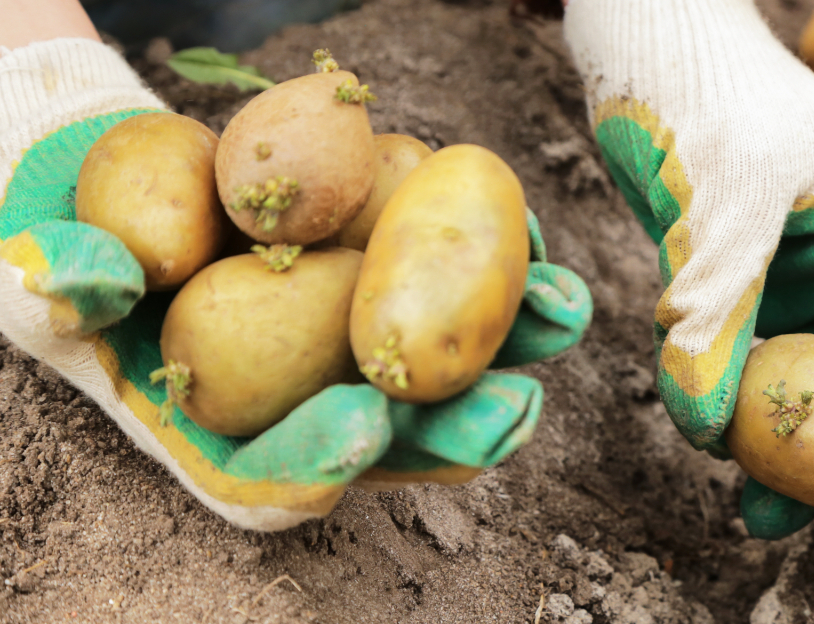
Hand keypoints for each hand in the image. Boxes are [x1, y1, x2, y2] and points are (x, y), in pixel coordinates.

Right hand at [0, 38, 592, 530]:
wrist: (121, 167)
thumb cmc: (73, 230)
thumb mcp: (38, 263)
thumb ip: (65, 284)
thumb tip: (114, 286)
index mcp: (215, 430)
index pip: (269, 475)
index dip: (317, 461)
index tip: (364, 428)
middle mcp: (297, 399)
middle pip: (386, 439)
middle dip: (453, 428)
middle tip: (512, 408)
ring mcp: (349, 343)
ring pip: (439, 368)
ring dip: (508, 348)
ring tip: (560, 315)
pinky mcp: (383, 280)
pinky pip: (445, 287)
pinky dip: (492, 268)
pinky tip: (535, 239)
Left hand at [564, 0, 813, 564]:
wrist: (642, 41)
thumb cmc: (694, 89)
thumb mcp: (714, 198)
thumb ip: (716, 309)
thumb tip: (711, 429)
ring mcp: (811, 261)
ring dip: (800, 446)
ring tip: (766, 515)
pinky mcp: (758, 273)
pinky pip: (766, 354)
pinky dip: (750, 404)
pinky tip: (724, 448)